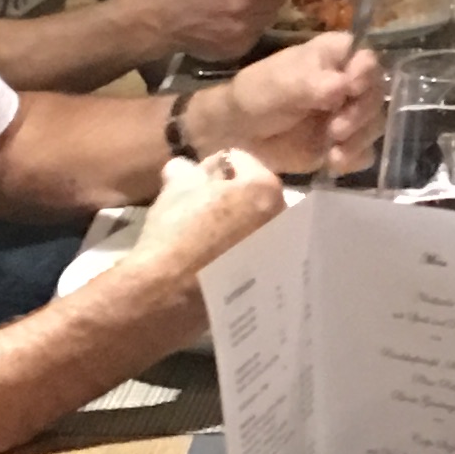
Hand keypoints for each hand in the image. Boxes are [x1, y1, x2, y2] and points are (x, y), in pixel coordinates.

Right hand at [124, 145, 283, 310]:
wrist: (171, 292)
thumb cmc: (176, 231)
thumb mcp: (175, 188)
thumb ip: (185, 172)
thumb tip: (183, 168)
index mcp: (265, 188)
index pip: (237, 162)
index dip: (210, 168)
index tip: (192, 183)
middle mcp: (283, 219)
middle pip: (254, 195)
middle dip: (230, 197)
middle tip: (200, 209)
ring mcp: (281, 252)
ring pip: (256, 226)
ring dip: (236, 225)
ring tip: (206, 235)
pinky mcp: (270, 280)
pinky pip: (255, 255)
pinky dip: (239, 252)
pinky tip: (214, 259)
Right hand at [138, 0, 308, 67]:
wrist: (163, 18)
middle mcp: (248, 12)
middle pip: (280, 2)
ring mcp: (244, 35)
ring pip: (269, 19)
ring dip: (264, 9)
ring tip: (242, 3)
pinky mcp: (239, 50)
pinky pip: (256, 34)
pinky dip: (252, 25)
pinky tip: (232, 20)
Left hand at [210, 30, 385, 175]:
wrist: (240, 131)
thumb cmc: (259, 94)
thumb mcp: (281, 83)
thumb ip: (314, 84)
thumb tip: (345, 87)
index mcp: (336, 56)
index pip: (367, 59)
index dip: (366, 75)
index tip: (351, 89)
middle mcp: (349, 82)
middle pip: (377, 95)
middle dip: (361, 115)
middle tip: (336, 129)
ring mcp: (349, 113)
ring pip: (374, 125)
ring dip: (358, 139)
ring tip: (333, 151)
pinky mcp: (345, 143)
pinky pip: (364, 152)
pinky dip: (353, 158)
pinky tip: (333, 162)